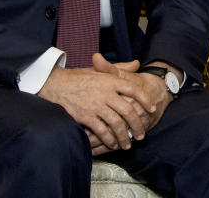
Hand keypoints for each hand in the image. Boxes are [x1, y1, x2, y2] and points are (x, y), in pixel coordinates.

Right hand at [38, 54, 159, 153]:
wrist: (56, 84)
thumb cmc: (79, 77)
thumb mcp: (100, 70)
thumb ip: (119, 68)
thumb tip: (136, 64)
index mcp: (110, 80)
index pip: (134, 89)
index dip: (145, 100)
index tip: (152, 109)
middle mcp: (105, 93)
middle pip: (128, 110)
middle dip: (137, 124)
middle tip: (141, 134)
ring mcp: (96, 105)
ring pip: (116, 123)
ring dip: (124, 136)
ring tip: (128, 144)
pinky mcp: (85, 116)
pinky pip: (101, 130)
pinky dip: (109, 139)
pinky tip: (113, 144)